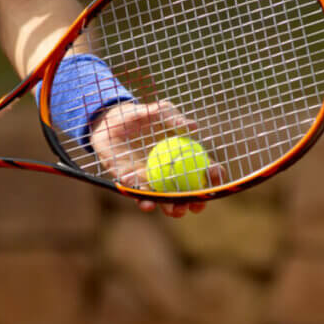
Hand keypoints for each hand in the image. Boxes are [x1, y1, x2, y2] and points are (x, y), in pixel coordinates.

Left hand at [90, 100, 214, 217]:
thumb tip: (193, 127)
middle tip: (195, 205)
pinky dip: (142, 198)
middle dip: (194, 202)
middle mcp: (170, 173)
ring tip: (174, 211)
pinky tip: (146, 202)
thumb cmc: (140, 114)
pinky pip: (137, 193)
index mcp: (183, 157)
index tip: (214, 176)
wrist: (110, 120)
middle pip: (187, 192)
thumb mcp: (158, 112)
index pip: (204, 170)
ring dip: (170, 208)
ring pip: (164, 199)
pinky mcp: (131, 183)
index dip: (213, 176)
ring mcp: (151, 180)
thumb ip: (173, 118)